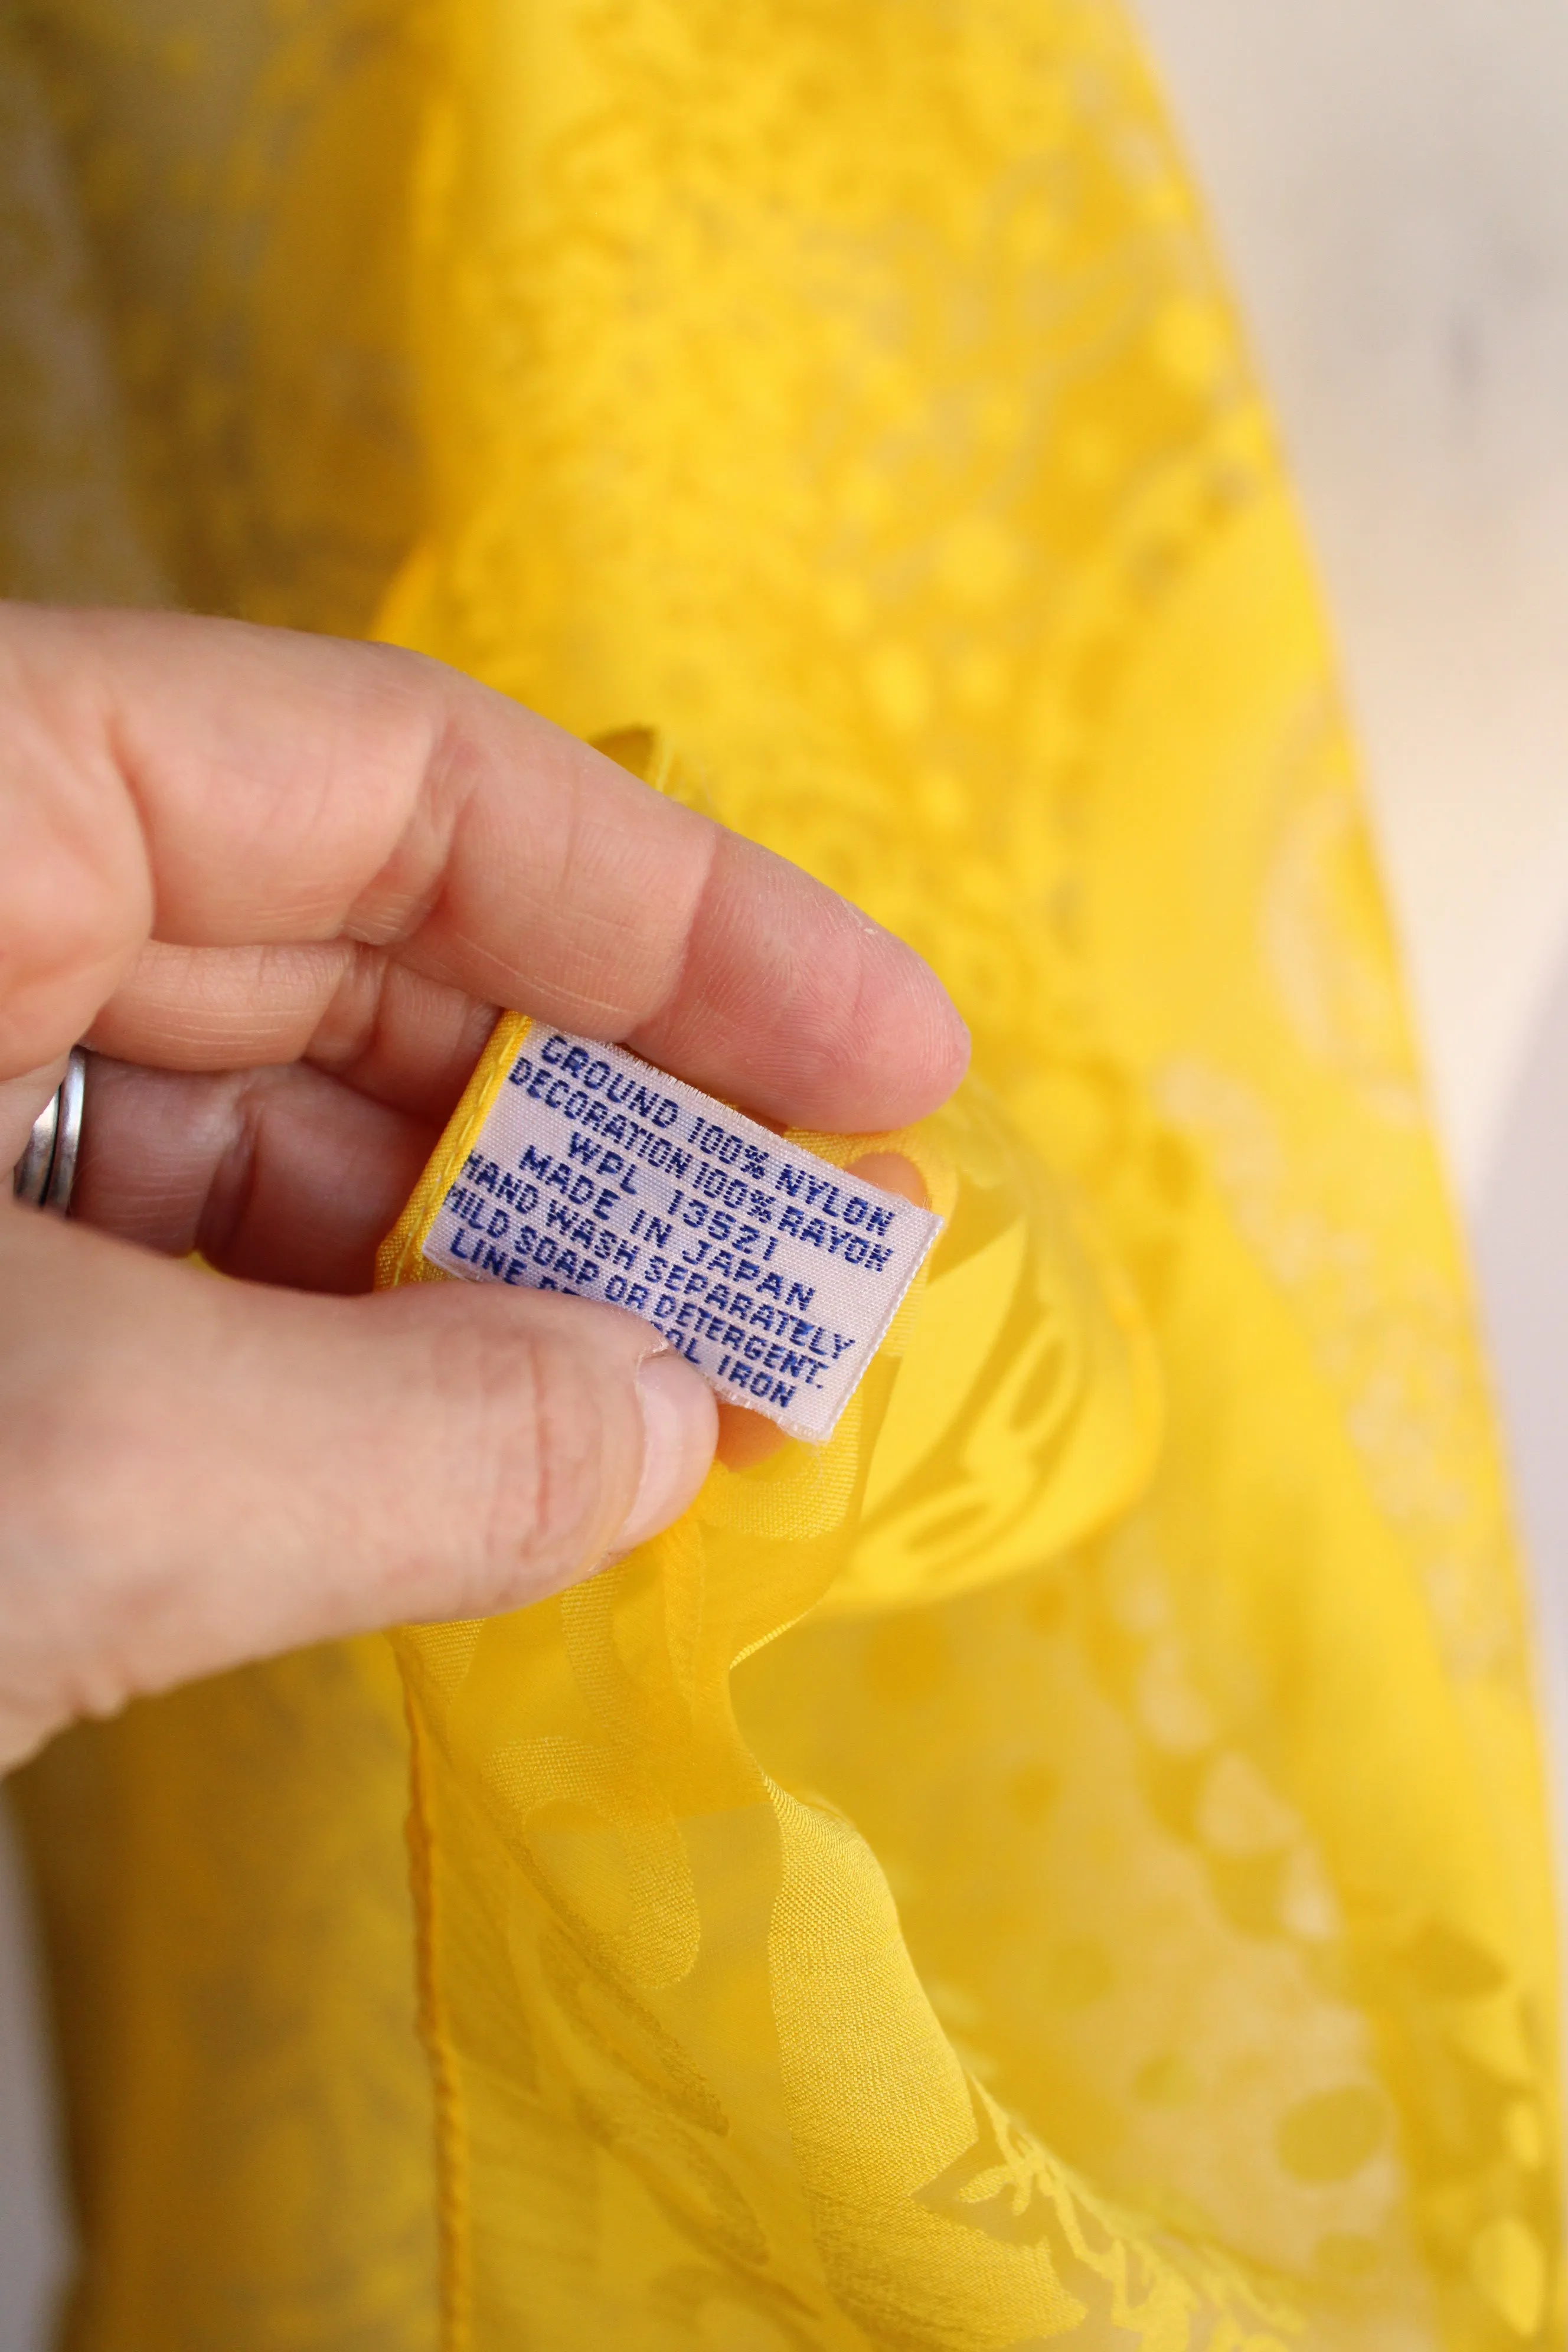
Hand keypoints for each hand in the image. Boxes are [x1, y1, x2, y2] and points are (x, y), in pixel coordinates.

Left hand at [0, 605, 966, 1768]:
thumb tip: (668, 1428)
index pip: (399, 776)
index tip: (891, 1061)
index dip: (686, 920)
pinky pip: (163, 1251)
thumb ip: (406, 1441)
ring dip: (489, 1269)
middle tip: (821, 1265)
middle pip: (354, 948)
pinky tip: (487, 1442)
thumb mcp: (68, 1467)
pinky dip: (330, 1354)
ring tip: (687, 1394)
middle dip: (605, 1123)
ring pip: (262, 1123)